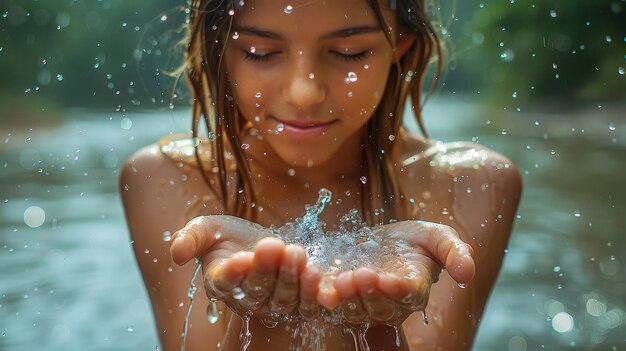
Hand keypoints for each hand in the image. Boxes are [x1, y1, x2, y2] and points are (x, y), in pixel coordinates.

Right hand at [169, 215, 321, 320]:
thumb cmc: (229, 237)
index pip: (225, 283)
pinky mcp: (300, 303)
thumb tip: (175, 253)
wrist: (261, 243)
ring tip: (297, 254)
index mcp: (221, 283)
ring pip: (284, 299)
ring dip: (292, 278)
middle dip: (267, 269)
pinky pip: (309, 305)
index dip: (234, 273)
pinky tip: (321, 278)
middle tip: (274, 245)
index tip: (240, 258)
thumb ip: (190, 238)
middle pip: (258, 291)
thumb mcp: (207, 229)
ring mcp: (274, 304)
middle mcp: (247, 300)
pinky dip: (317, 296)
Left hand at [317, 220, 474, 325]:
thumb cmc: (417, 240)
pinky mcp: (342, 295)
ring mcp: (365, 301)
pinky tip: (319, 287)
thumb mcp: (439, 236)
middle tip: (361, 276)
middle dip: (370, 293)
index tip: (391, 280)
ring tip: (342, 281)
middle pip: (380, 306)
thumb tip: (467, 272)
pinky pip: (333, 302)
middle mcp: (390, 302)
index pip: (409, 293)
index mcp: (415, 288)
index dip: (399, 289)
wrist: (387, 241)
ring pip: (356, 308)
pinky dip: (326, 297)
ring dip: (348, 298)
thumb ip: (455, 251)